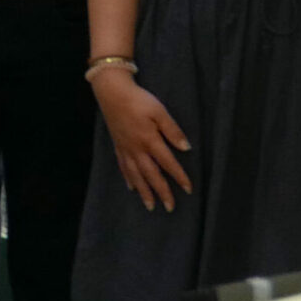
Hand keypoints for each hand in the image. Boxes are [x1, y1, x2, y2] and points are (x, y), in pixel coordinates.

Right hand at [93, 70, 190, 209]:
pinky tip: (132, 187)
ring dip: (144, 192)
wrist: (112, 93)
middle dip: (161, 192)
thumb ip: (172, 130)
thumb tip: (185, 148)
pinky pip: (124, 167)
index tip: (189, 189)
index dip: (179, 177)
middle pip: (151, 175)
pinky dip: (129, 179)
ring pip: (136, 175)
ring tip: (150, 205)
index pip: (167, 163)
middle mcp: (137, 149)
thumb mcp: (159, 111)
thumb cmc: (138, 100)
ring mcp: (125, 149)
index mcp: (149, 140)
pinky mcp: (118, 145)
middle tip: (169, 207)